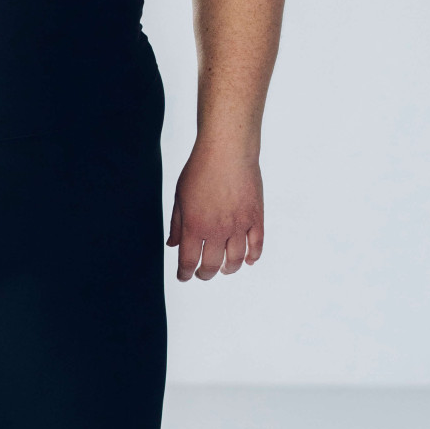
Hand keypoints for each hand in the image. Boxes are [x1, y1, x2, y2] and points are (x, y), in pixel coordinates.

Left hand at [166, 140, 263, 280]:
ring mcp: (239, 226)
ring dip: (228, 269)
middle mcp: (217, 231)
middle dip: (205, 274)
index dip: (185, 274)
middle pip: (212, 265)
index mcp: (195, 226)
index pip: (189, 261)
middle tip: (202, 275)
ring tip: (224, 269)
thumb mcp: (180, 196)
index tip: (184, 277)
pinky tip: (247, 260)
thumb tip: (172, 245)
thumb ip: (176, 223)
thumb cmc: (200, 169)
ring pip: (235, 260)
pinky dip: (252, 257)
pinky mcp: (256, 218)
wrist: (227, 151)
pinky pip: (256, 246)